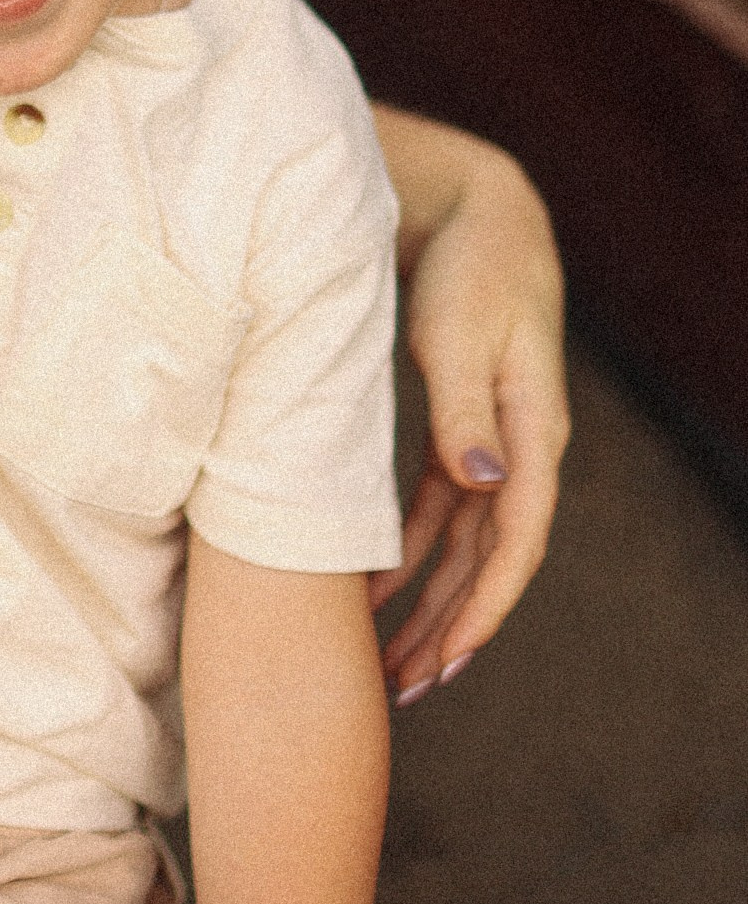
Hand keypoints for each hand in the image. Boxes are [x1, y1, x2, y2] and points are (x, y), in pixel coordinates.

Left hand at [378, 140, 568, 697]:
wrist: (471, 212)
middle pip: (489, 561)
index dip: (482, 606)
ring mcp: (491, 445)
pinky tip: (370, 592)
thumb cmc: (467, 268)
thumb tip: (487, 484)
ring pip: (462, 547)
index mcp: (534, 432)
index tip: (446, 661)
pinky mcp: (458, 432)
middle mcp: (521, 450)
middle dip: (449, 629)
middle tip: (404, 692)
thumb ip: (466, 410)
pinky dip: (408, 554)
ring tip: (388, 665)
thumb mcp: (461, 334)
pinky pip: (438, 515)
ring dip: (428, 604)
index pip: (515, 542)